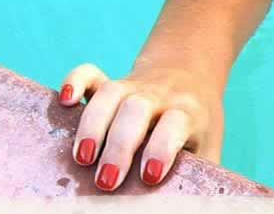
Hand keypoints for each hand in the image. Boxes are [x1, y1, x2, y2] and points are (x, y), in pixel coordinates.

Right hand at [57, 60, 223, 190]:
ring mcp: (134, 85)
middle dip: (120, 145)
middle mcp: (160, 95)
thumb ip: (200, 175)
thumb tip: (192, 213)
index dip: (162, 147)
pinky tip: (65, 100)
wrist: (192, 76)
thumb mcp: (208, 148)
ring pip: (111, 93)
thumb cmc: (198, 127)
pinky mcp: (110, 82)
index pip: (176, 123)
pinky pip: (90, 74)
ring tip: (82, 158)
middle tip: (107, 182)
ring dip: (93, 124)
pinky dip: (75, 80)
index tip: (150, 176)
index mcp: (189, 112)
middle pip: (137, 108)